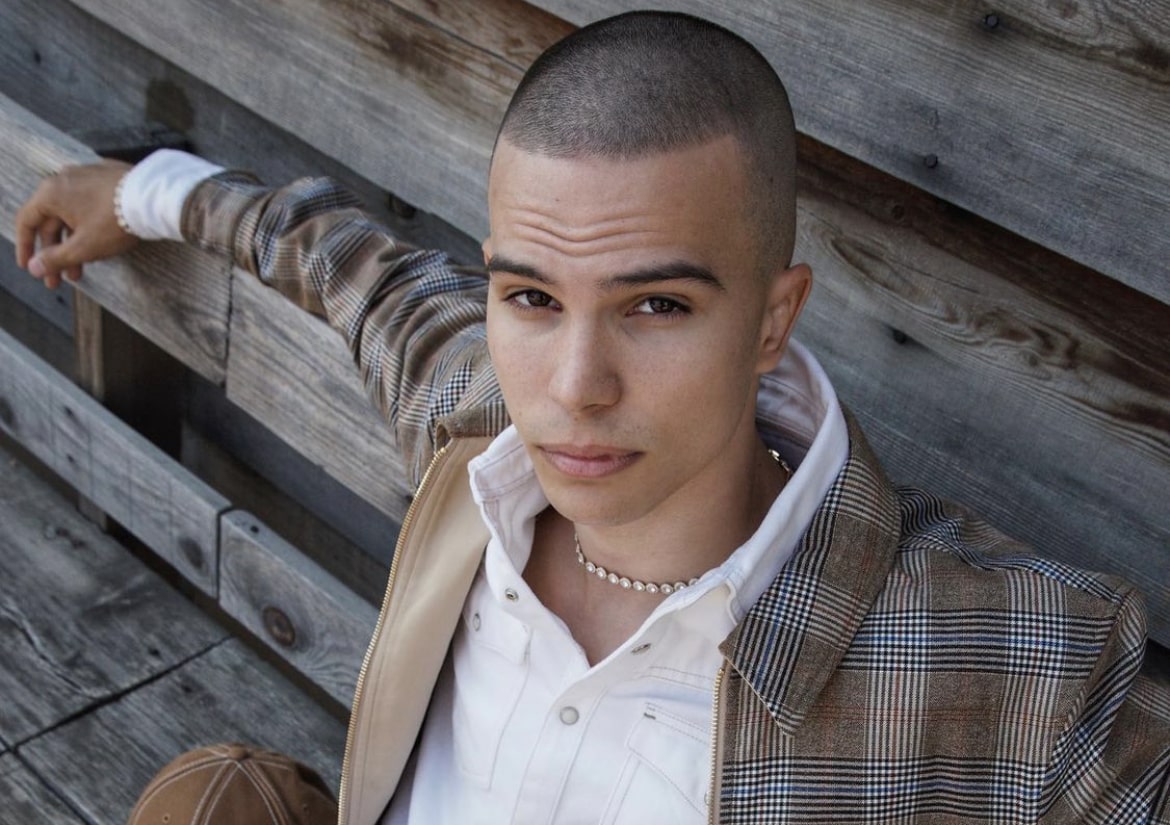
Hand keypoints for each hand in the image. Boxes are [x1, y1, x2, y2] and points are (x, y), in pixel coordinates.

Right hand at [15, 160, 137, 288]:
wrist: (156, 199)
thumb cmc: (115, 221)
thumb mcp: (83, 247)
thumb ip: (55, 259)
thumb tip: (34, 268)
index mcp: (51, 193)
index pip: (27, 221)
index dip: (26, 247)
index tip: (30, 267)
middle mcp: (65, 179)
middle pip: (52, 221)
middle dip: (56, 254)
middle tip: (60, 280)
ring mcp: (88, 176)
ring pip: (73, 215)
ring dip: (73, 244)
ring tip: (80, 271)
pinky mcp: (108, 178)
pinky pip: (90, 205)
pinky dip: (88, 227)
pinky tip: (97, 247)